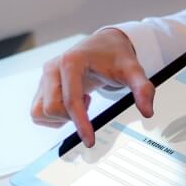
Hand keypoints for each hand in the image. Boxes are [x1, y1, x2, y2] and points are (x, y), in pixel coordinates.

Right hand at [30, 28, 154, 146]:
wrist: (104, 45)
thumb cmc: (115, 56)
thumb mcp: (132, 70)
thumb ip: (142, 88)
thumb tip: (147, 111)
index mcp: (71, 62)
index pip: (71, 100)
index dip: (80, 124)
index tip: (90, 141)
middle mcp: (52, 68)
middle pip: (52, 108)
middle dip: (71, 117)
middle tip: (90, 104)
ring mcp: (44, 77)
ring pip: (40, 112)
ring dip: (60, 117)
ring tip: (80, 102)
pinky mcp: (42, 86)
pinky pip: (38, 112)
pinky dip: (54, 116)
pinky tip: (71, 104)